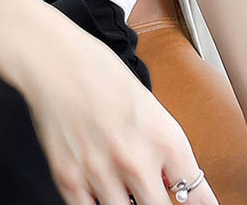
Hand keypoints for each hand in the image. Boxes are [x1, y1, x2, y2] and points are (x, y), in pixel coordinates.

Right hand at [17, 10, 218, 204]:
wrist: (51, 57)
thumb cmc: (96, 68)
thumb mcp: (146, 102)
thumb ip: (161, 144)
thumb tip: (169, 178)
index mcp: (164, 139)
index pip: (197, 196)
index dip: (194, 202)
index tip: (184, 198)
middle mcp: (137, 161)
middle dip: (153, 199)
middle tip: (145, 188)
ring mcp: (102, 173)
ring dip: (124, 201)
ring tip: (117, 182)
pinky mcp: (69, 177)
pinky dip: (95, 202)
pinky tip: (95, 187)